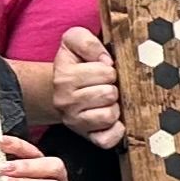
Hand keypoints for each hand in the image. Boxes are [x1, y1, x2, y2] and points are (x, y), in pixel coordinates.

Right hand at [49, 25, 124, 146]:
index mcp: (64, 77)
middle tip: (105, 87)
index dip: (109, 70)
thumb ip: (86, 41)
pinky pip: (109, 139)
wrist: (62, 90)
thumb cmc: (75, 64)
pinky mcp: (88, 138)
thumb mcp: (73, 42)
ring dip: (115, 107)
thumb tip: (105, 60)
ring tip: (106, 101)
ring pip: (110, 115)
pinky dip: (116, 130)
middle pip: (109, 94)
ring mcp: (75, 122)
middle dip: (113, 88)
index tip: (102, 70)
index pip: (105, 72)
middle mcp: (65, 101)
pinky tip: (113, 119)